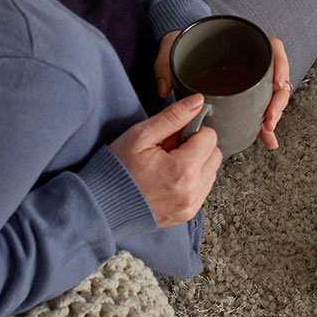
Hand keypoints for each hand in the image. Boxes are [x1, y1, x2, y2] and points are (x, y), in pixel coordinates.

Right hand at [110, 93, 221, 227]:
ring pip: (212, 172)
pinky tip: (170, 178)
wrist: (102, 204)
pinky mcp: (186, 214)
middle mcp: (191, 192)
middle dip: (197, 147)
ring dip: (197, 164)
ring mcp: (190, 206)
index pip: (210, 137)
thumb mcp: (141, 135)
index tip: (174, 136)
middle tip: (171, 149)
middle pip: (215, 155)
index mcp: (182, 170)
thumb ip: (173, 116)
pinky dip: (193, 180)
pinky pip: (203, 189)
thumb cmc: (117, 169)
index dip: (192, 131)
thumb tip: (198, 102)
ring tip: (168, 165)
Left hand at [155, 28, 292, 149]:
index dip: (281, 64)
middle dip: (278, 100)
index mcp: (240, 43)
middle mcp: (249, 61)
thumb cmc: (181, 44)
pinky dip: (263, 125)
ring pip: (272, 96)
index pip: (273, 48)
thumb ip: (164, 65)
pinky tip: (267, 139)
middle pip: (277, 78)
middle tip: (269, 118)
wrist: (178, 50)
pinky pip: (259, 109)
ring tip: (267, 129)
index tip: (277, 83)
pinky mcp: (243, 96)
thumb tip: (164, 88)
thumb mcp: (172, 47)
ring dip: (274, 113)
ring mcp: (248, 79)